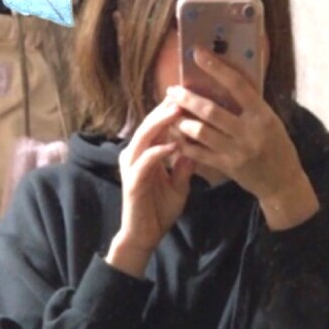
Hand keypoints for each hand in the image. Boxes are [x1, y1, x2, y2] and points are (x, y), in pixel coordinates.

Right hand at [107, 98, 194, 277]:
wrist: (145, 235)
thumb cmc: (160, 210)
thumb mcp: (180, 184)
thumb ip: (185, 165)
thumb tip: (197, 144)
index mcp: (146, 152)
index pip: (159, 125)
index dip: (172, 110)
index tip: (192, 97)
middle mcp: (136, 154)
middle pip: (150, 123)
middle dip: (167, 108)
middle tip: (185, 93)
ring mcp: (132, 166)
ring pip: (144, 136)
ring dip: (161, 123)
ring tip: (178, 111)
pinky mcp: (132, 181)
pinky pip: (145, 161)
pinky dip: (158, 151)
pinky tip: (174, 145)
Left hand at [167, 49, 319, 229]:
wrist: (282, 182)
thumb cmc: (277, 145)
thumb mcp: (270, 120)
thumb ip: (250, 103)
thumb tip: (226, 76)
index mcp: (263, 115)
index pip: (237, 85)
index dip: (216, 68)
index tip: (198, 53)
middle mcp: (249, 132)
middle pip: (211, 111)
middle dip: (187, 99)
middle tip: (172, 90)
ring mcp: (237, 151)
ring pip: (201, 132)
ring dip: (182, 121)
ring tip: (171, 113)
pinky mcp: (227, 167)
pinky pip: (200, 154)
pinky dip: (185, 144)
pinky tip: (175, 135)